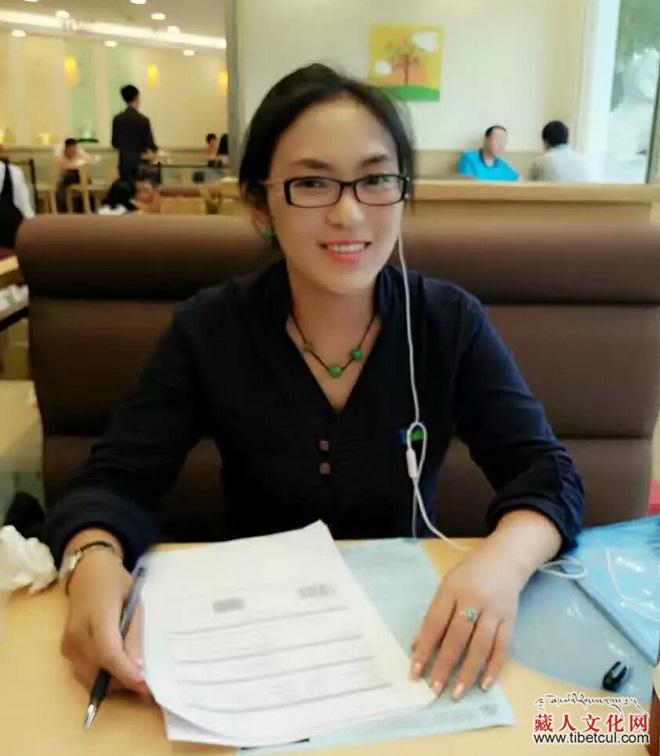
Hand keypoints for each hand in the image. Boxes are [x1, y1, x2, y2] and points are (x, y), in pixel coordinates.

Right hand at [61, 548, 148, 697]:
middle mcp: (77, 634)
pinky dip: (100, 677)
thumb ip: (134, 633)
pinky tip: (116, 669)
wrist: (88, 571)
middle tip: (146, 686)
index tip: (144, 687)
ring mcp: (68, 643)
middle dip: (122, 683)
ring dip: (111, 683)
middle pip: (97, 671)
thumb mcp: (134, 601)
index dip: (126, 673)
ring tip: (132, 676)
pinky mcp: (65, 649)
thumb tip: (138, 667)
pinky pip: (82, 673)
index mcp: (97, 616)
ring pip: (87, 678)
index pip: (109, 653)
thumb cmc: (116, 582)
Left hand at [410, 543, 527, 699]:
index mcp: (451, 589)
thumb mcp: (447, 586)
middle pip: (457, 636)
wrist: (505, 558)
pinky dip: (494, 667)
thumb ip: (433, 614)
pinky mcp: (511, 619)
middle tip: (434, 689)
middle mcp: (473, 599)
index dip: (424, 649)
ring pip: (481, 645)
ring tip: (457, 693)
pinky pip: (503, 647)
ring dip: (468, 671)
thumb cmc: (470, 574)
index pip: (435, 623)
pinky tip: (484, 684)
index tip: (415, 672)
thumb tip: (418, 645)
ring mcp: (494, 610)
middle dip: (444, 665)